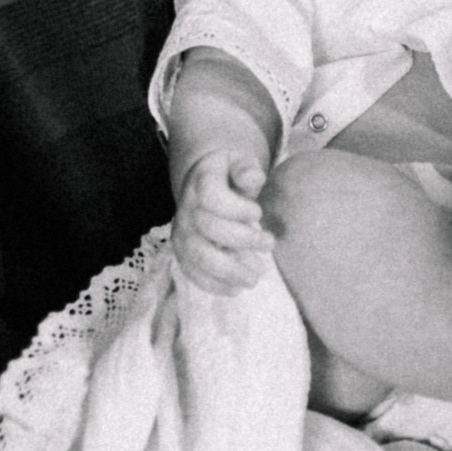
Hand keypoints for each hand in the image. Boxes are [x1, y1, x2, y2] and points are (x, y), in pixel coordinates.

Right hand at [171, 149, 273, 293]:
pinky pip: (191, 272)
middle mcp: (186, 207)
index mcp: (201, 180)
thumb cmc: (228, 175)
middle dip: (243, 239)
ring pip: (198, 255)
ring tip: (255, 277)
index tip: (258, 212)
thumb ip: (246, 168)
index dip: (237, 208)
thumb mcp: (239, 161)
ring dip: (228, 270)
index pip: (212, 196)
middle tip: (270, 243)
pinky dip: (213, 285)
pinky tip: (235, 289)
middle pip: (208, 227)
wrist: (203, 184)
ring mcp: (181, 231)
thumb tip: (254, 179)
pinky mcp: (181, 251)